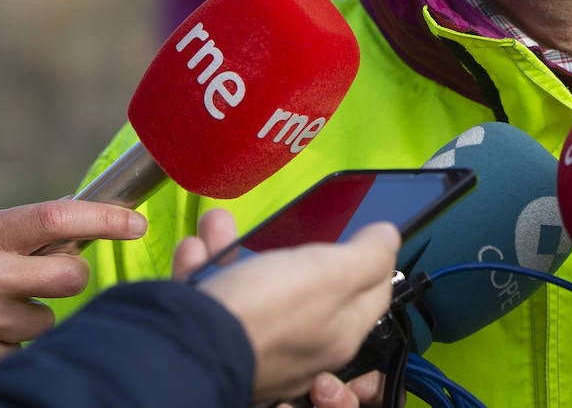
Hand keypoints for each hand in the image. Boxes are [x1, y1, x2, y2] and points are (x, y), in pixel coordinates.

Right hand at [0, 198, 146, 389]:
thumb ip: (15, 228)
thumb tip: (75, 214)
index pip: (59, 217)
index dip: (106, 219)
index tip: (135, 223)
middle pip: (73, 275)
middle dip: (69, 275)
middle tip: (48, 275)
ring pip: (49, 319)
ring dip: (33, 314)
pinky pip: (21, 350)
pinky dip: (9, 343)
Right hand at [177, 208, 399, 404]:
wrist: (181, 348)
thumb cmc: (265, 312)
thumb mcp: (331, 275)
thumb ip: (367, 257)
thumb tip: (390, 238)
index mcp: (339, 334)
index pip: (372, 293)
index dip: (372, 258)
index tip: (364, 233)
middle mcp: (301, 344)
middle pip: (307, 284)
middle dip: (290, 246)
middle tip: (284, 222)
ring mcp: (255, 342)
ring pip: (253, 283)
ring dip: (233, 248)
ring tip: (218, 228)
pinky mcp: (214, 337)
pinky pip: (213, 296)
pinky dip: (202, 268)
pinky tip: (194, 251)